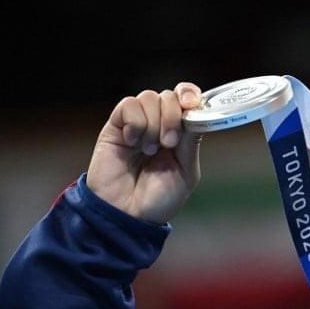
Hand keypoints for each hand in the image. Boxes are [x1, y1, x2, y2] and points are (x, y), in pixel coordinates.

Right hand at [86, 82, 203, 223]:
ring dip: (153, 124)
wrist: (128, 214)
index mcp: (180, 133)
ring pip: (149, 97)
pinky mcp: (116, 126)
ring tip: (148, 150)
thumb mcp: (186, 173)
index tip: (191, 104)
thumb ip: (191, 142)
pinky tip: (132, 143)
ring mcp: (137, 123)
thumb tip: (194, 113)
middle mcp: (159, 124)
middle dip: (173, 117)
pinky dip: (135, 123)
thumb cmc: (158, 199)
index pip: (186, 98)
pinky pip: (128, 105)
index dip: (189, 94)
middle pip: (169, 96)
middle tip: (169, 143)